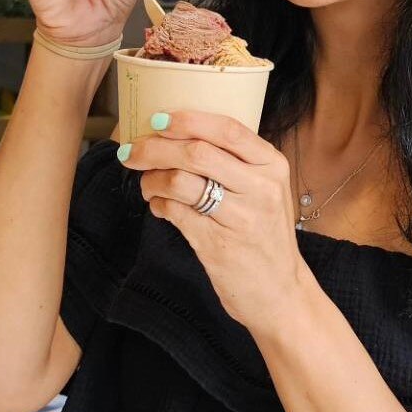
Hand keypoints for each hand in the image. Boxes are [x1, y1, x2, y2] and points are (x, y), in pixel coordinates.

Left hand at [120, 111, 310, 335]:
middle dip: (154, 148)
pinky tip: (159, 207)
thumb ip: (235, 162)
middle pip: (197, 152)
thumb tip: (177, 135)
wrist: (279, 293)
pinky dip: (159, 205)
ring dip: (152, 180)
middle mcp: (260, 188)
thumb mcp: (266, 191)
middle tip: (131, 152)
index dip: (187, 120)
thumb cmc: (265, 237)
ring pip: (181, 181)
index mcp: (272, 166)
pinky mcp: (217, 244)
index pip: (227, 129)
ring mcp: (240, 217)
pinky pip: (175, 212)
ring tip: (147, 185)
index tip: (157, 119)